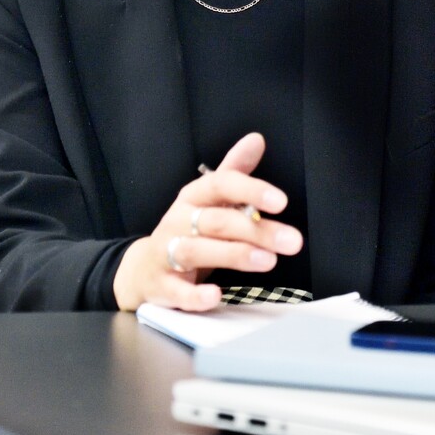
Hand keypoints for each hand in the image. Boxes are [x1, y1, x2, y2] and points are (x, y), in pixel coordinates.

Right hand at [112, 132, 304, 311]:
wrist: (142, 270)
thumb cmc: (186, 231)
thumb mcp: (208, 199)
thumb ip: (234, 172)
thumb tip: (256, 139)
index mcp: (192, 197)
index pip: (220, 184)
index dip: (250, 190)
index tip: (281, 201)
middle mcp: (178, 221)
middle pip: (217, 221)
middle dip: (256, 230)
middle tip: (292, 241)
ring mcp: (166, 253)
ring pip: (197, 250)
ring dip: (233, 254)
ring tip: (268, 261)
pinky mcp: (161, 286)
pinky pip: (177, 291)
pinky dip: (195, 295)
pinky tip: (216, 295)